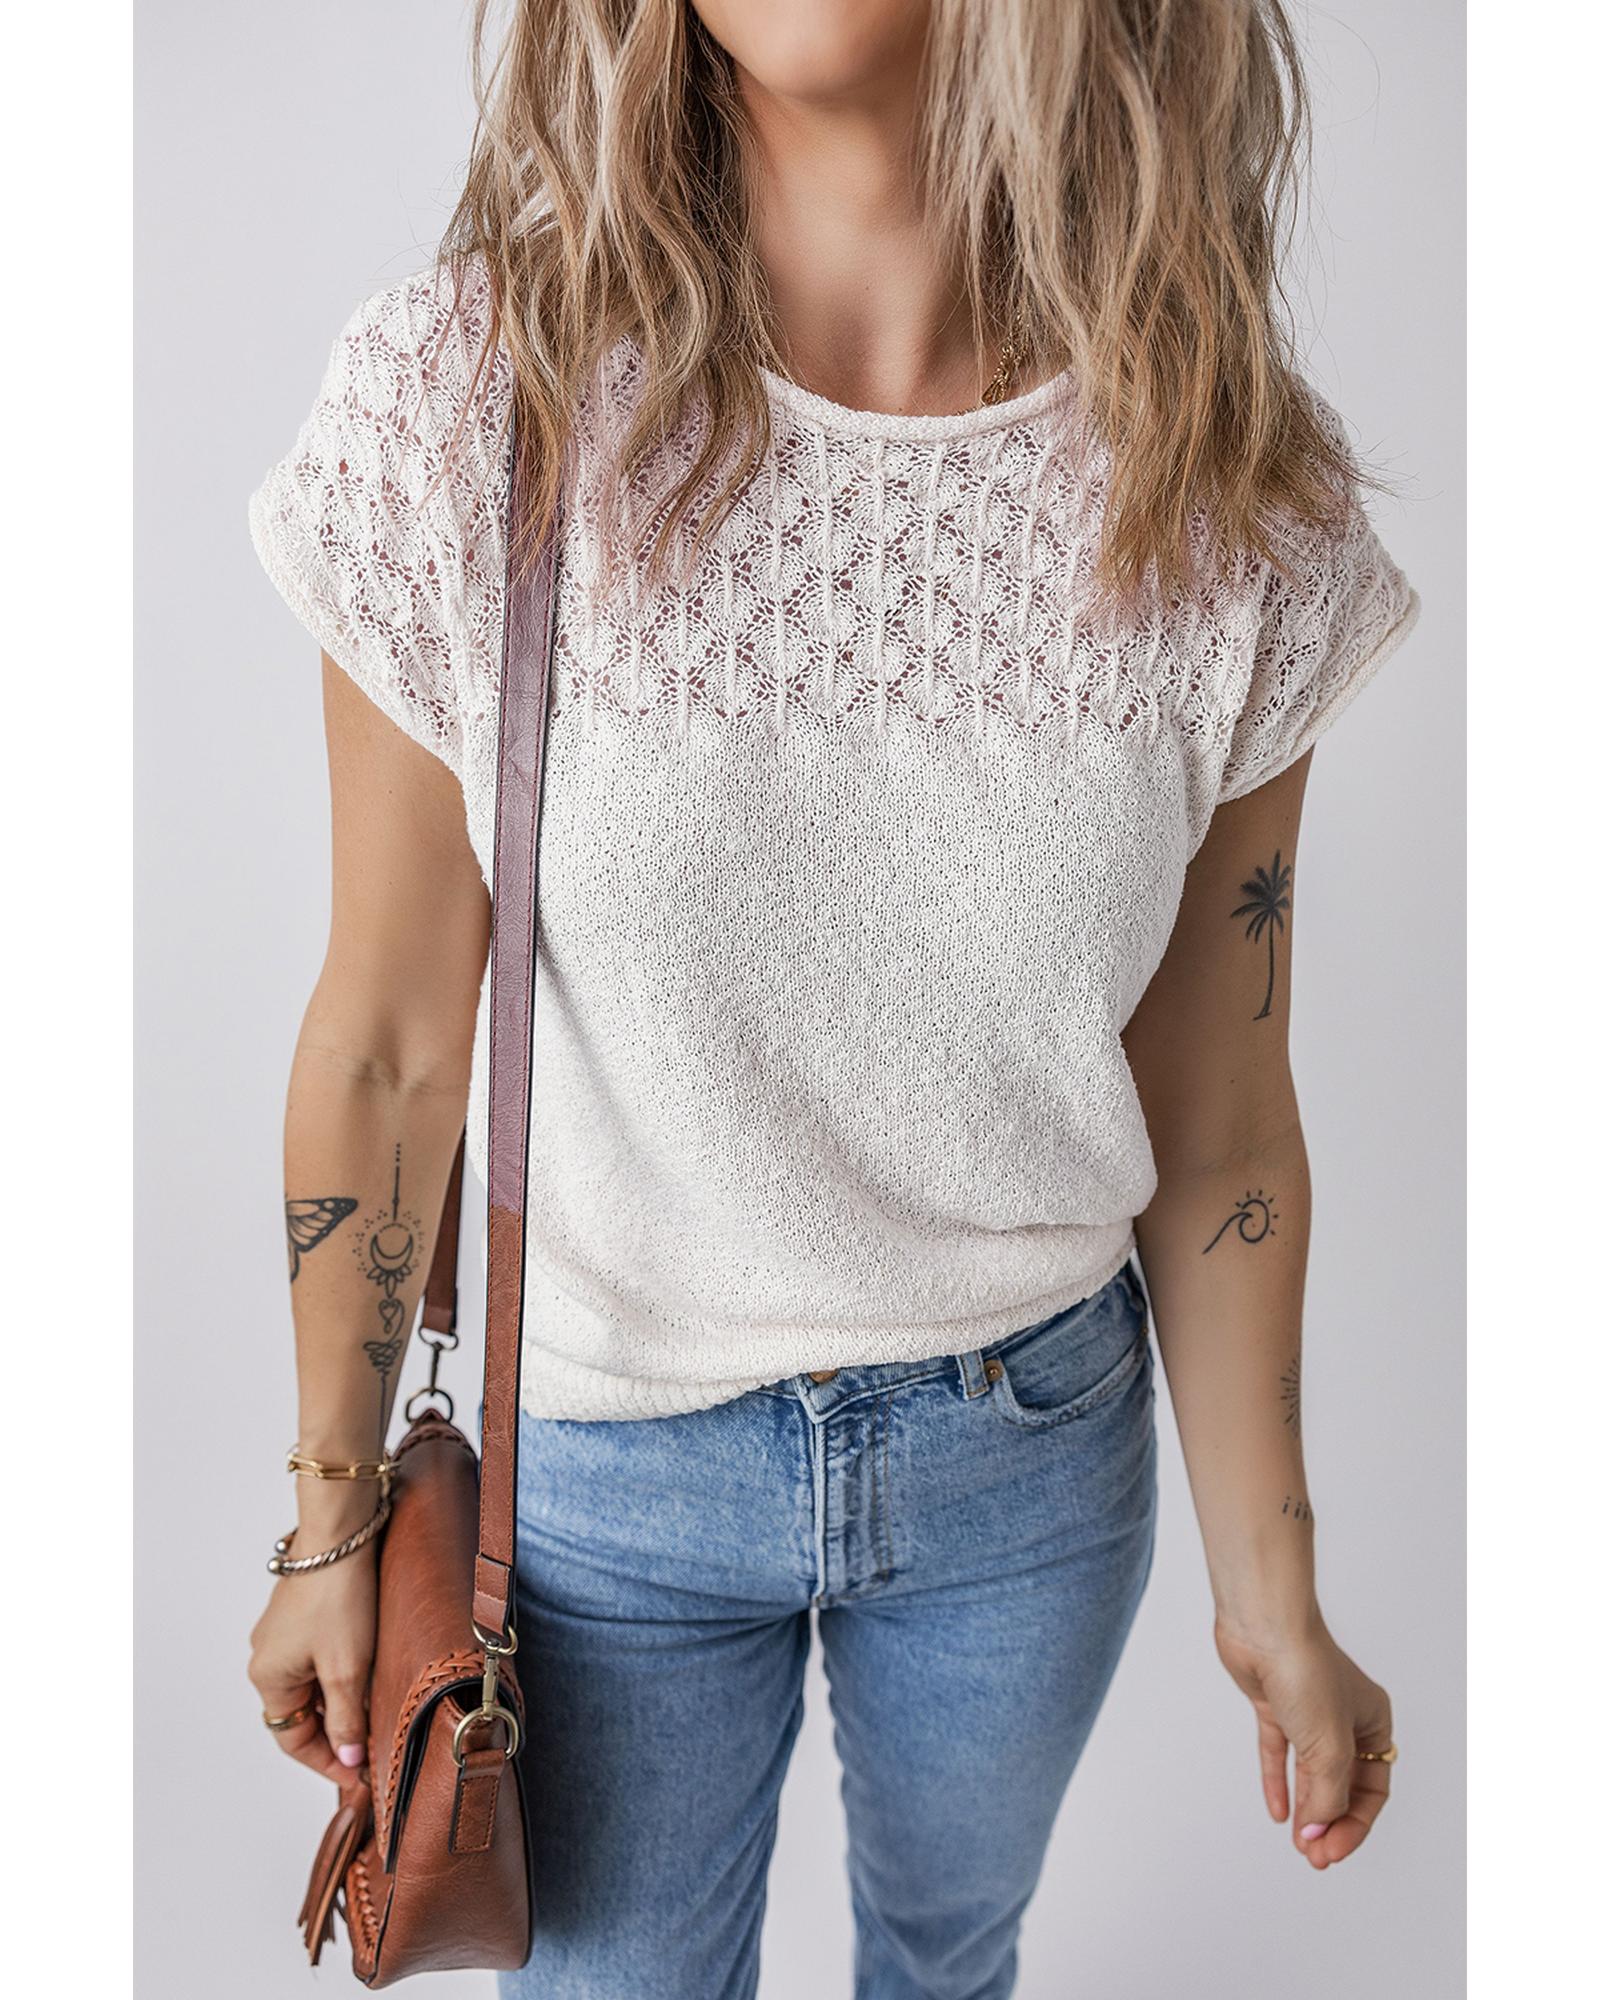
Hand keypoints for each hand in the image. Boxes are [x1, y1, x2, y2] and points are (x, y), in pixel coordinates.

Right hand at [248, 1490, 377, 1783]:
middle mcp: (267, 1658)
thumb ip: (346, 1720)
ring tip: (374, 1713)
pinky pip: (317, 1658)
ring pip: (311, 1686)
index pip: (293, 1740)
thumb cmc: (337, 1598)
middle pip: (301, 1714)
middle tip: (372, 1748)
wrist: (341, 1534)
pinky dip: (339, 1674)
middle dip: (336, 1733)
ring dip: (339, 1702)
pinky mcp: (301, 1613)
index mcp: (268, 1678)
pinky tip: (367, 1673)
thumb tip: (349, 1759)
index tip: (360, 1777)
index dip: (328, 1762)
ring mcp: (282, 1634)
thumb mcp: (347, 1669)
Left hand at [1214, 1609, 1394, 1868]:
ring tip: (1300, 1845)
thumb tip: (1316, 1835)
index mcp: (1373, 1721)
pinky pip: (1279, 1751)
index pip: (1372, 1788)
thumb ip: (1327, 1796)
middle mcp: (1345, 1717)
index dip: (1354, 1825)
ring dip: (1308, 1808)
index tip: (1330, 1852)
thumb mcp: (1329, 1747)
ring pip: (1312, 1771)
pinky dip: (1279, 1780)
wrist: (1263, 1626)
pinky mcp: (1275, 1705)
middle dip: (1330, 1821)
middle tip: (1314, 1856)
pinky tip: (1278, 1812)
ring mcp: (1307, 1711)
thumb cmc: (1306, 1673)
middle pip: (1343, 1783)